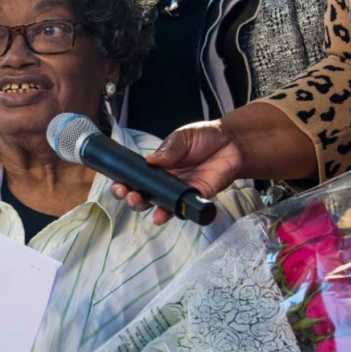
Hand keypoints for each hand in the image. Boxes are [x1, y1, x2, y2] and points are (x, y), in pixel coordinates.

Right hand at [111, 120, 242, 224]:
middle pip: (143, 196)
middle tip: (129, 195)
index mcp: (157, 166)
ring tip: (142, 204)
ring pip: (160, 206)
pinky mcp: (197, 197)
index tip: (119, 184)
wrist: (232, 143)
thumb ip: (168, 149)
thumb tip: (150, 160)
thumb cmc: (204, 137)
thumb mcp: (182, 136)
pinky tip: (163, 214)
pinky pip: (184, 209)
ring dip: (148, 209)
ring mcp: (180, 191)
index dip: (124, 183)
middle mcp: (165, 182)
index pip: (136, 178)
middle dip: (131, 198)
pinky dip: (174, 213)